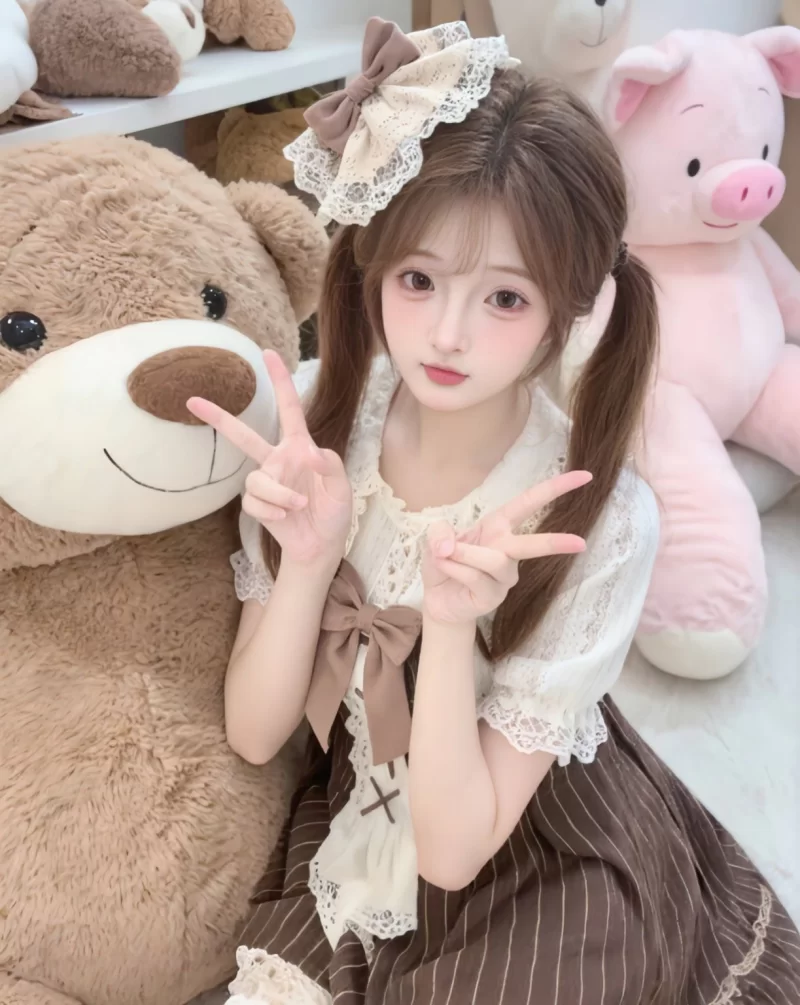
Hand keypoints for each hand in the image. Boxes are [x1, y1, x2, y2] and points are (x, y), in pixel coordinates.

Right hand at [186, 350, 351, 567]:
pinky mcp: (257, 505)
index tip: (268, 354)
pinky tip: (285, 516)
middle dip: (219, 418)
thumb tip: (311, 453)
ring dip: (279, 494)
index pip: (289, 409)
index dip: (280, 381)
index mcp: (300, 447)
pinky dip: (273, 510)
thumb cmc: (334, 512)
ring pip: (257, 480)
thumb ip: (332, 466)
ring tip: (298, 505)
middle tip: (192, 401)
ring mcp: (266, 482)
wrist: (321, 546)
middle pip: (244, 435)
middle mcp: (278, 460)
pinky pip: (255, 502)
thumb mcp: (343, 487)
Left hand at [421, 470, 591, 625]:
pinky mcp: (493, 597)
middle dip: (555, 542)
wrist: (437, 601)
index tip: (584, 477)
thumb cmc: (443, 562)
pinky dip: (454, 568)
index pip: (529, 503)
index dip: (555, 488)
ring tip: (444, 554)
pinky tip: (444, 569)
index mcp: (499, 527)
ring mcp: (504, 577)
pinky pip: (476, 577)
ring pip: (493, 560)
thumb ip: (439, 532)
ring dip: (465, 554)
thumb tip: (449, 544)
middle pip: (533, 543)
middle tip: (581, 543)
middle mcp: (507, 551)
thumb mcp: (435, 539)